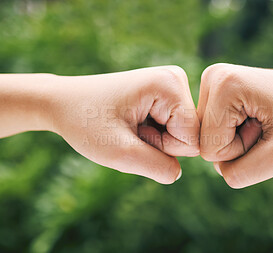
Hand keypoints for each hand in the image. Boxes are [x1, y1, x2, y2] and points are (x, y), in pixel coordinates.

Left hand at [49, 66, 198, 183]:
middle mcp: (177, 79)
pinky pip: (173, 129)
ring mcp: (172, 85)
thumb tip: (178, 172)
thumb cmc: (85, 122)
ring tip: (128, 126)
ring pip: (182, 135)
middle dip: (158, 143)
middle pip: (190, 136)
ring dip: (154, 140)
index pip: (192, 140)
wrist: (63, 102)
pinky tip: (131, 123)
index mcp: (170, 85)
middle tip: (128, 130)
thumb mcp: (119, 152)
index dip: (162, 148)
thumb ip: (158, 167)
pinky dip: (152, 134)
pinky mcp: (166, 94)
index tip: (133, 131)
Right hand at [198, 63, 272, 187]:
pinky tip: (252, 117)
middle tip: (264, 125)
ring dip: (236, 140)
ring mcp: (211, 82)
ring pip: (207, 138)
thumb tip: (218, 171)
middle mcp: (211, 77)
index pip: (210, 150)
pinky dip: (233, 133)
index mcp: (224, 86)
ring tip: (260, 121)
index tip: (265, 128)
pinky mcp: (214, 90)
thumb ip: (243, 173)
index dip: (241, 151)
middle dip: (237, 145)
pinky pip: (211, 130)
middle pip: (205, 143)